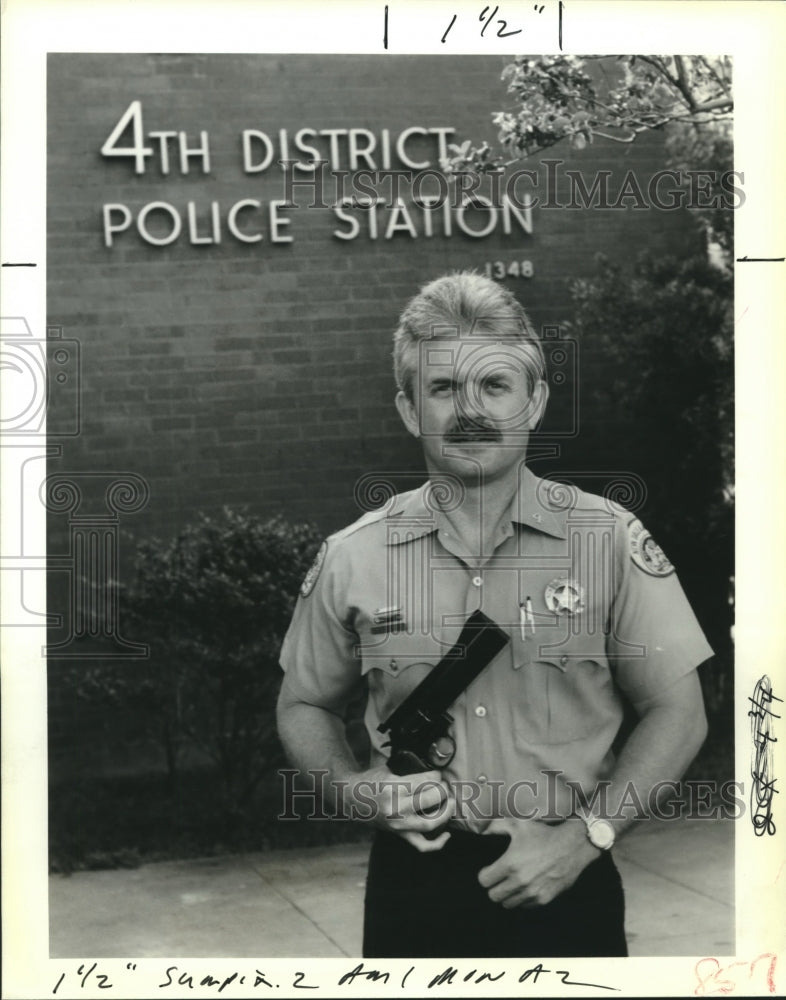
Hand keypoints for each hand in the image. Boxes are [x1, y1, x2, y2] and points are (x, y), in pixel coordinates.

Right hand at [345, 765, 453, 852]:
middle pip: (430, 799)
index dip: (436, 775)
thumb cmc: (370, 780)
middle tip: (444, 784)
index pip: (424, 781)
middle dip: (442, 789)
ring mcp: (398, 824)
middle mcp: (396, 808)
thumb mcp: (388, 769)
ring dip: (445, 812)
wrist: (350, 798)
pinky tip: (447, 834)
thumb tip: (433, 771)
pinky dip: (437, 843)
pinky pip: (422, 845)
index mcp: (393, 787)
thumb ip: (408, 771)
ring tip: (450, 802)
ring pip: (430, 823)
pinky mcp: (399, 834)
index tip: (438, 773)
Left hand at [478, 816, 597, 907]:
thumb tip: (482, 829)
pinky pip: (525, 906)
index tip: (488, 870)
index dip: (484, 874)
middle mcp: (519, 881)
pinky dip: (522, 899)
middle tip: (498, 878)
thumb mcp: (518, 824)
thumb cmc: (544, 833)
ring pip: (508, 904)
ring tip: (511, 883)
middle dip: (493, 887)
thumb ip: (496, 826)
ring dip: (507, 895)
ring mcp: (532, 892)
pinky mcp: (544, 899)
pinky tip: (525, 887)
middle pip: (493, 896)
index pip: (484, 881)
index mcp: (510, 864)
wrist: (572, 845)